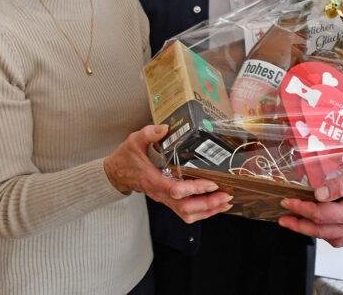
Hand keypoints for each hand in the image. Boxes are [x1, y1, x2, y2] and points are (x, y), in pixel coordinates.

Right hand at [104, 124, 232, 222]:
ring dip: (208, 211)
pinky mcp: (168, 200)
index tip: (211, 183)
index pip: (176, 190)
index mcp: (152, 179)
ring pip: (187, 213)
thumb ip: (149, 133)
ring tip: (226, 202)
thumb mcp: (134, 140)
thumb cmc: (126, 158)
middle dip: (208, 204)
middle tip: (226, 195)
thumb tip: (165, 128)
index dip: (194, 189)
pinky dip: (203, 212)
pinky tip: (215, 205)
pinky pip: (186, 212)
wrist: (116, 173)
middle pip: (185, 207)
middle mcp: (159, 193)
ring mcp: (164, 199)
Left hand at [278, 152, 342, 246]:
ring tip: (297, 222)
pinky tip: (321, 225)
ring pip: (331, 238)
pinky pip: (342, 237)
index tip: (287, 201)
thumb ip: (342, 183)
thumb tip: (318, 193)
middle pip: (322, 231)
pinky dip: (328, 234)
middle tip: (283, 218)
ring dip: (311, 231)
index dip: (301, 209)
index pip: (321, 214)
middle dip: (299, 225)